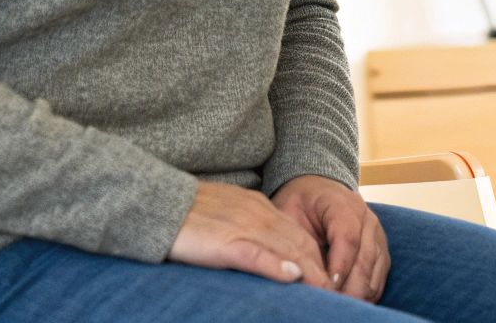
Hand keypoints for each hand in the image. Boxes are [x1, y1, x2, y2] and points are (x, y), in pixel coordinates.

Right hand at [169, 181, 332, 288]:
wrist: (157, 201)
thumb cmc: (187, 214)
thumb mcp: (228, 217)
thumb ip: (251, 231)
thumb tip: (272, 257)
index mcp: (258, 208)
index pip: (299, 235)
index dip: (318, 258)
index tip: (330, 280)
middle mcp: (258, 215)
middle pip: (302, 244)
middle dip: (323, 270)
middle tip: (338, 294)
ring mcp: (244, 227)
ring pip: (288, 250)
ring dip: (311, 273)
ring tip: (328, 294)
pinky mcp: (226, 241)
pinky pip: (258, 254)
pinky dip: (277, 266)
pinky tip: (292, 278)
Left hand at [271, 175, 389, 301]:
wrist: (318, 190)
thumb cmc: (300, 203)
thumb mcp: (289, 213)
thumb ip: (294, 241)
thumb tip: (298, 274)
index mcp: (343, 205)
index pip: (347, 238)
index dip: (339, 266)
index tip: (327, 287)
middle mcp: (367, 219)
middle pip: (365, 259)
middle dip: (349, 287)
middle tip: (331, 307)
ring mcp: (378, 235)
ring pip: (375, 271)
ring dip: (359, 293)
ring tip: (339, 308)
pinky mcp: (381, 250)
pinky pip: (379, 277)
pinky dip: (367, 293)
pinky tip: (351, 304)